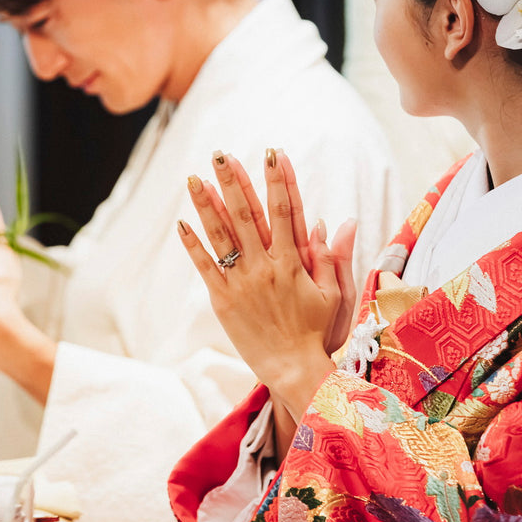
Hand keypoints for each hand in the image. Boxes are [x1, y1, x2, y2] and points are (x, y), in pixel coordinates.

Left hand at [178, 150, 356, 416]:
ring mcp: (242, 282)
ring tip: (194, 177)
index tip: (273, 153)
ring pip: (222, 235)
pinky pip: (206, 267)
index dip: (278, 180)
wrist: (293, 368)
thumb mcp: (334, 292)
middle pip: (247, 214)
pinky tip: (181, 222)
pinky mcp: (224, 299)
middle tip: (221, 153)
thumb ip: (332, 255)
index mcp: (293, 261)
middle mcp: (266, 266)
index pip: (285, 210)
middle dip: (234, 181)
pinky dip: (193, 245)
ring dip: (207, 205)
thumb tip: (339, 220)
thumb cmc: (316, 330)